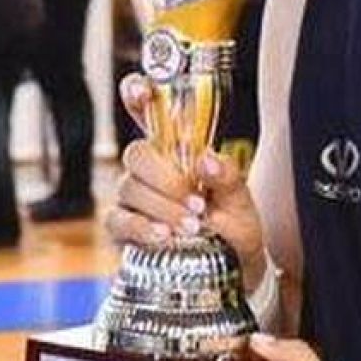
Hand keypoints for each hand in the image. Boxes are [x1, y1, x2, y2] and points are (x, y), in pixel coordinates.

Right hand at [109, 75, 263, 279]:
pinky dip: (143, 227)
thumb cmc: (234, 226)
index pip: (148, 112)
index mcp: (177, 150)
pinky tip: (164, 236)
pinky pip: (119, 220)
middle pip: (137, 154)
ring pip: (129, 188)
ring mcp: (132, 197)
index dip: (137, 93)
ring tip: (194, 226)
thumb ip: (229, 176)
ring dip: (163, 207)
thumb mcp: (242, 200)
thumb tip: (206, 160)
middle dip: (167, 178)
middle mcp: (149, 169)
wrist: (232, 269)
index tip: (143, 91)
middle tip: (198, 202)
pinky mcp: (122, 227)